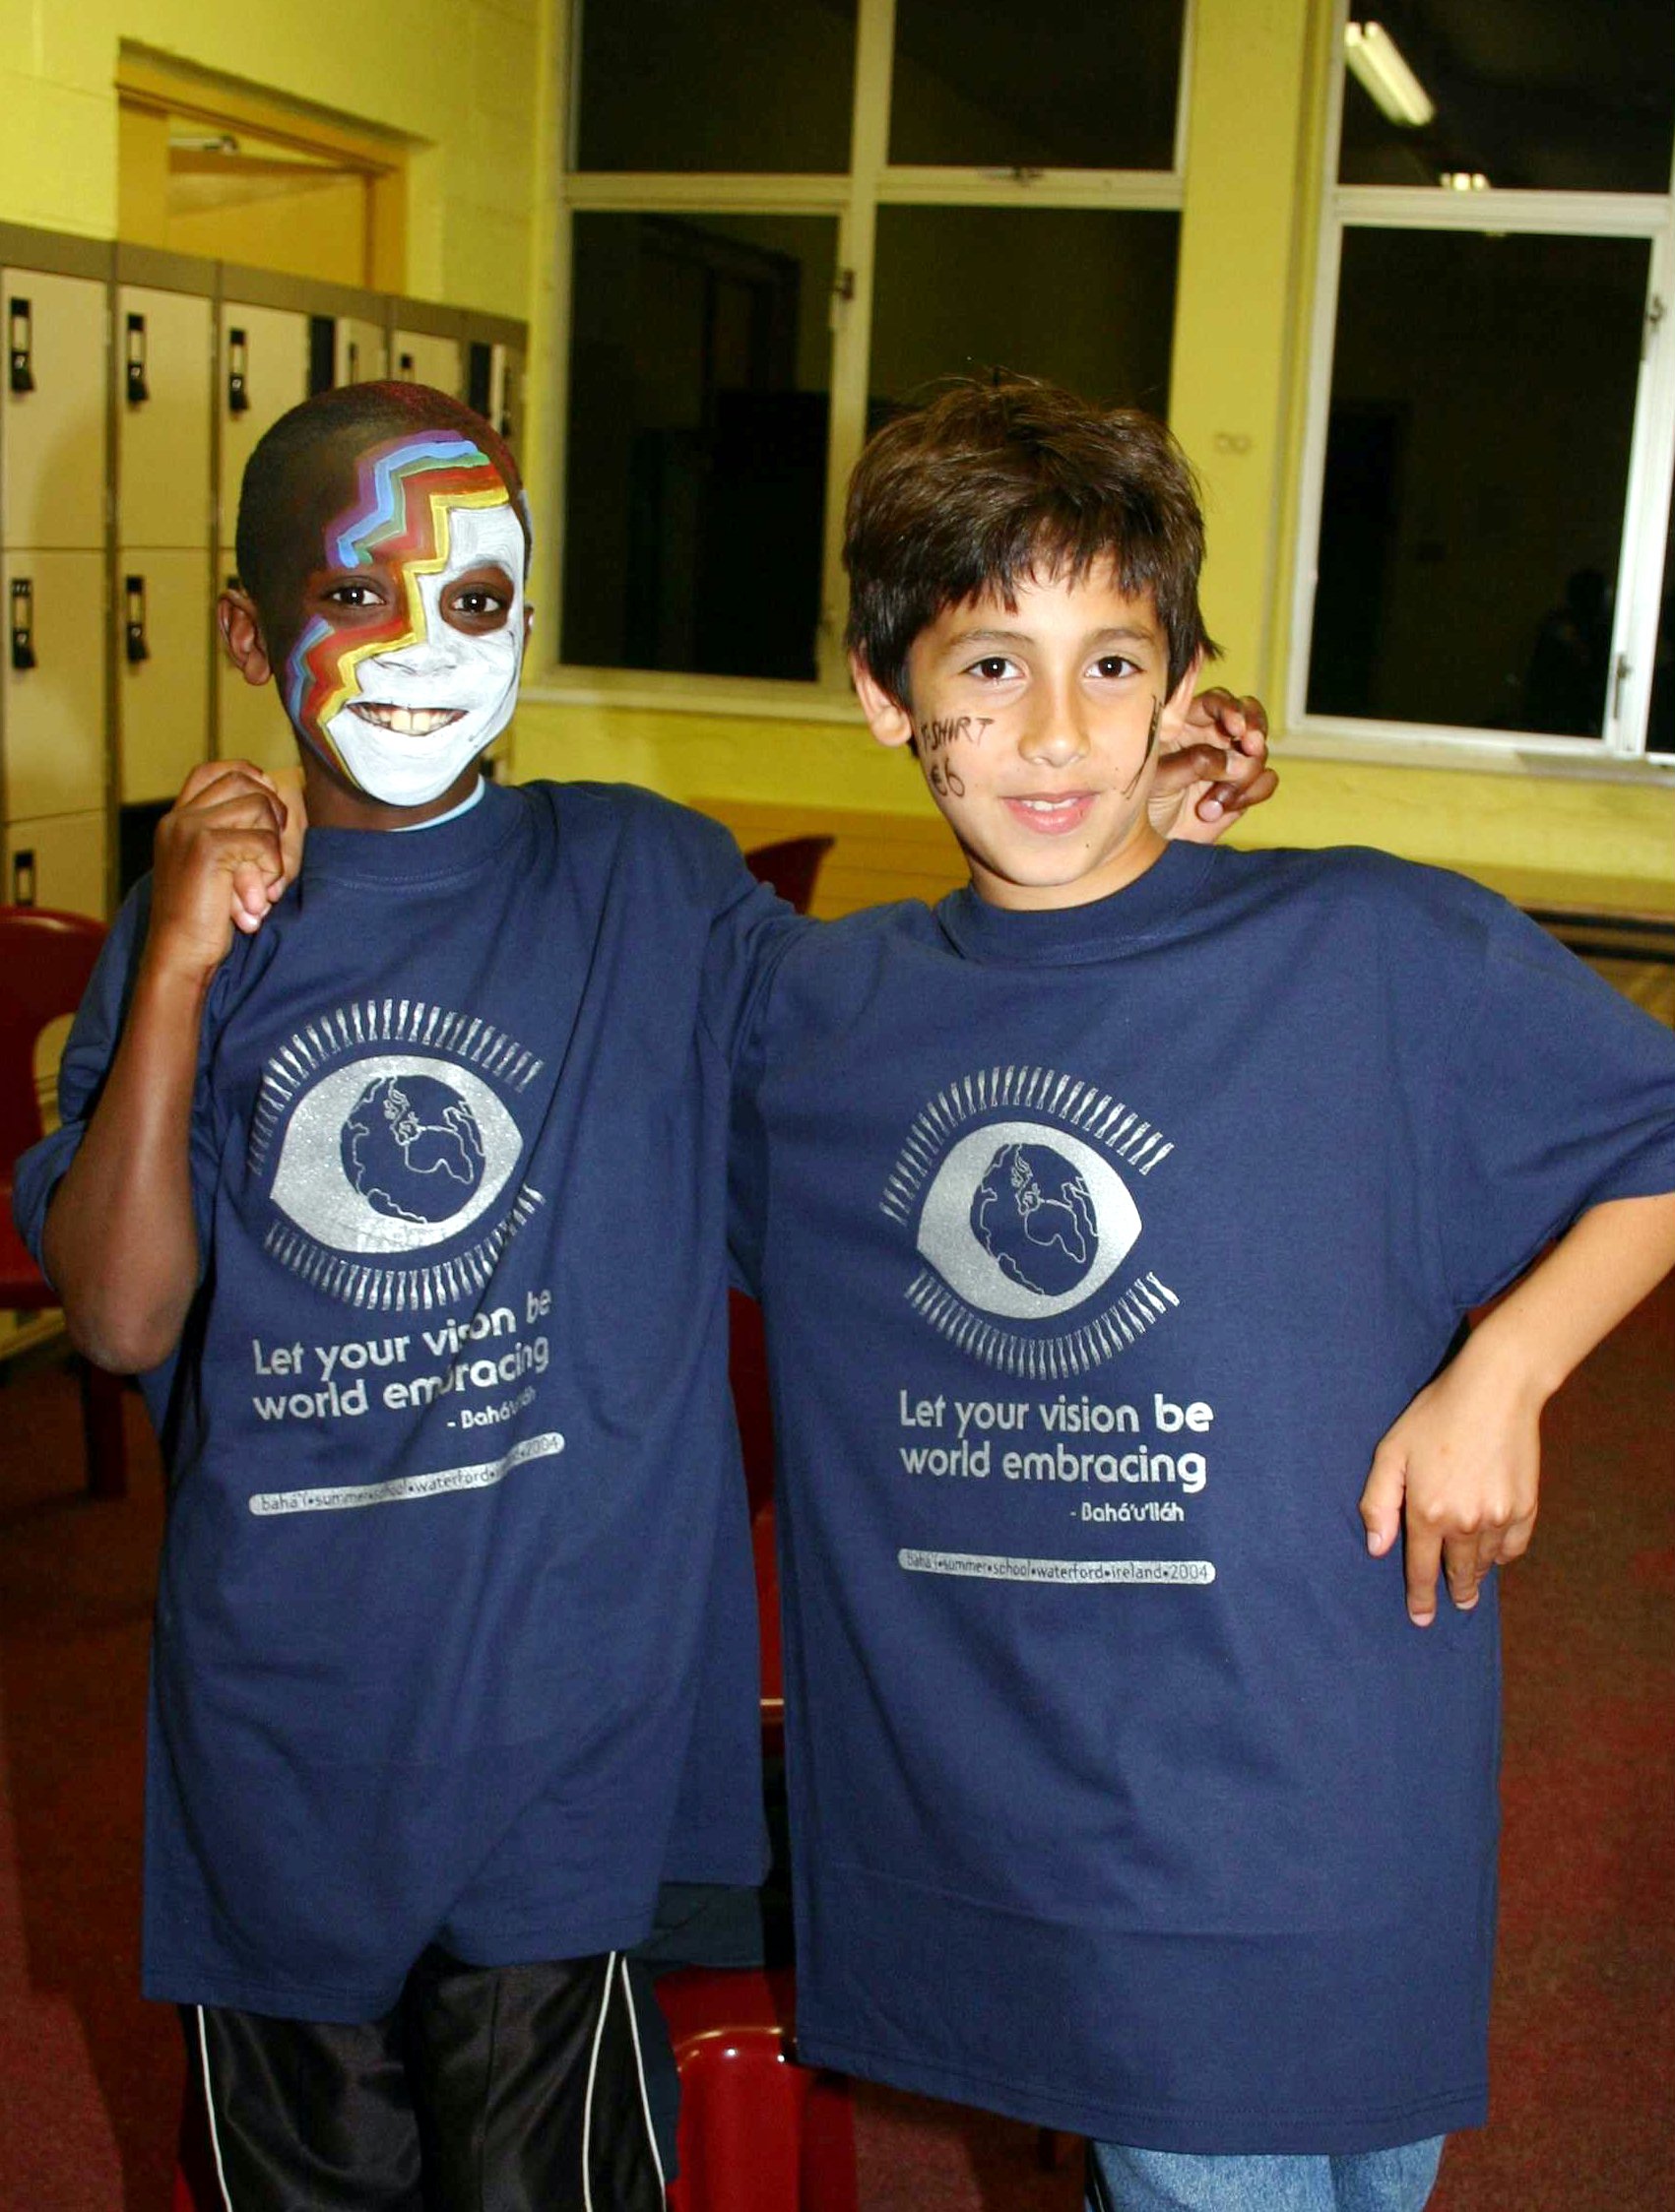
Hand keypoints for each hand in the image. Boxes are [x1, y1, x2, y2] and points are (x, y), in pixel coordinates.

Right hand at [145, 761, 293, 982]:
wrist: (178, 954)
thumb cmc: (202, 920)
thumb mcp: (212, 869)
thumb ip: (229, 836)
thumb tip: (276, 795)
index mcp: (177, 819)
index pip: (214, 771)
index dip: (249, 776)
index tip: (270, 805)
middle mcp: (180, 818)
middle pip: (245, 782)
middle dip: (272, 812)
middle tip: (273, 854)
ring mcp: (190, 829)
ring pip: (260, 808)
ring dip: (274, 846)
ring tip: (262, 883)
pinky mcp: (207, 848)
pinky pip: (263, 841)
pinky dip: (273, 868)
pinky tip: (259, 895)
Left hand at [1150, 690, 1276, 843]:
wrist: (1154, 844)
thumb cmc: (1144, 806)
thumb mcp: (1159, 779)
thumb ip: (1194, 762)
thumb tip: (1234, 760)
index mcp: (1185, 723)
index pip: (1215, 701)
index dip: (1230, 709)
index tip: (1236, 728)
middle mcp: (1211, 737)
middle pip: (1249, 714)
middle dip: (1255, 729)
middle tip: (1252, 748)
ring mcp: (1231, 761)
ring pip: (1259, 752)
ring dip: (1242, 778)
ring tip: (1210, 805)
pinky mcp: (1244, 787)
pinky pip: (1266, 780)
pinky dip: (1250, 794)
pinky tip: (1219, 811)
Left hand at [1358, 1333, 1542, 1626]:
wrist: (1497, 1391)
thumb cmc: (1435, 1416)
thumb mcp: (1392, 1452)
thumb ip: (1379, 1502)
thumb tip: (1377, 1548)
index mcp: (1428, 1512)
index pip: (1420, 1567)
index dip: (1420, 1596)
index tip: (1421, 1618)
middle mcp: (1466, 1523)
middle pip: (1458, 1572)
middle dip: (1454, 1592)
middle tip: (1455, 1606)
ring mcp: (1500, 1517)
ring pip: (1486, 1561)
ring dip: (1477, 1575)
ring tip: (1473, 1584)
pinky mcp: (1526, 1506)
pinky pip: (1514, 1545)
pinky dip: (1505, 1553)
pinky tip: (1498, 1554)